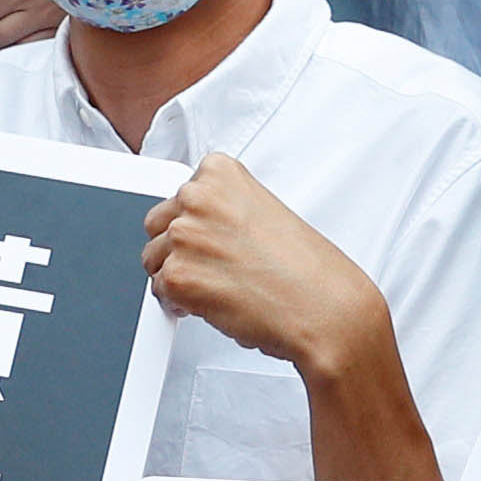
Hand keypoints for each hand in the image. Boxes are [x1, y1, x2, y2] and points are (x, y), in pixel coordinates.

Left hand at [144, 153, 394, 379]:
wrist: (326, 309)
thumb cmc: (307, 268)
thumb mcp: (264, 211)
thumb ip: (222, 209)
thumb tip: (193, 223)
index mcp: (219, 172)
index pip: (179, 195)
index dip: (197, 224)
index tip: (217, 238)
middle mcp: (197, 197)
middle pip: (158, 225)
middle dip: (180, 248)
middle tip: (218, 267)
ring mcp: (185, 236)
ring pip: (154, 260)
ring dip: (180, 276)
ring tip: (222, 285)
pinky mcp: (178, 276)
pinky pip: (159, 292)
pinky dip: (181, 304)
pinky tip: (216, 303)